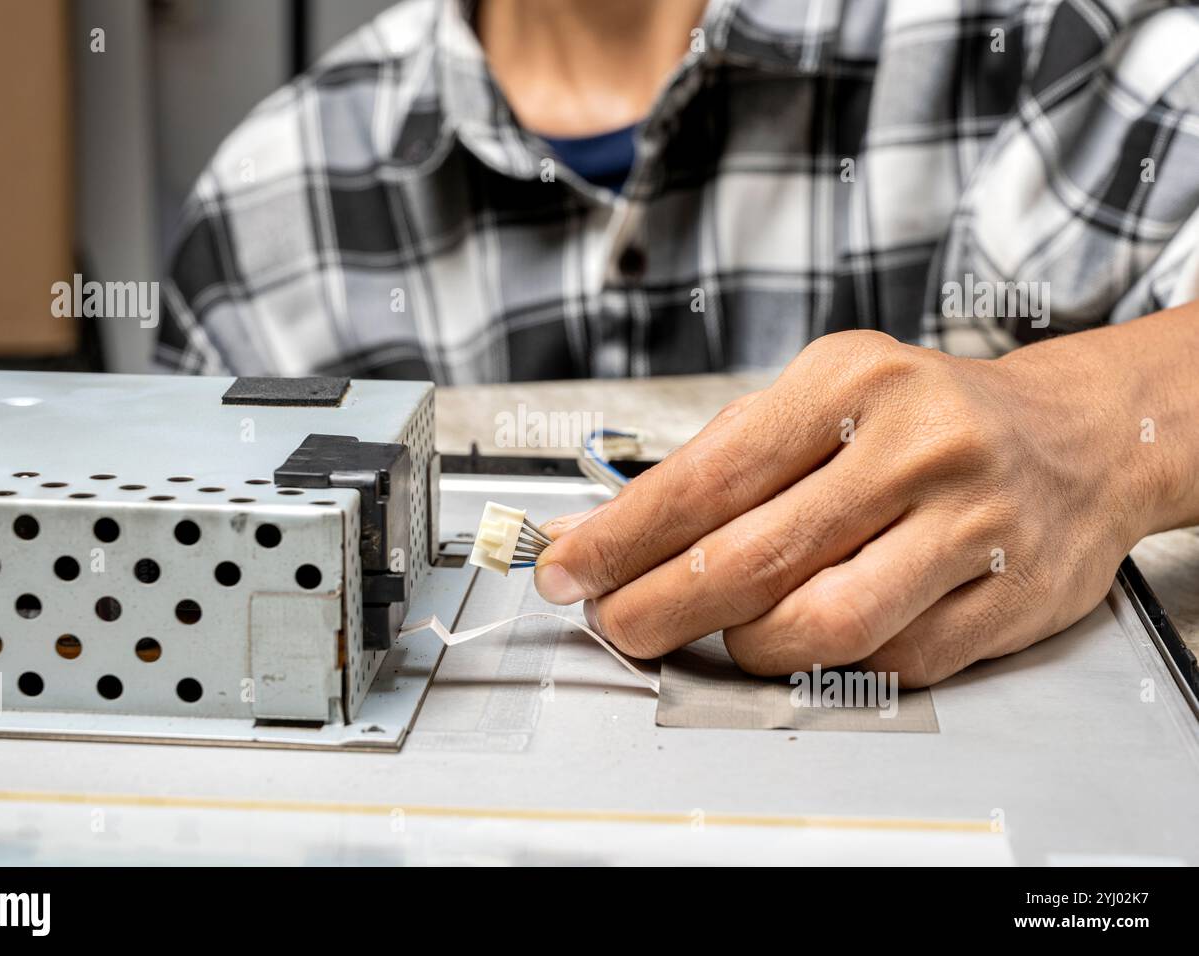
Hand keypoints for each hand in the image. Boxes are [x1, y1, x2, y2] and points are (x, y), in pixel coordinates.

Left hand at [534, 328, 1186, 685]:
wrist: (1074, 436)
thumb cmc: (924, 416)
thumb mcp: (824, 396)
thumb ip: (723, 462)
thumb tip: (608, 532)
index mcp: (850, 383)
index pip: (706, 477)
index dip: (621, 538)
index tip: (569, 570)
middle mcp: (914, 448)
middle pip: (749, 560)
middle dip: (656, 607)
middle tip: (618, 623)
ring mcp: (968, 526)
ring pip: (818, 626)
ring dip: (743, 647)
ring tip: (720, 634)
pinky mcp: (1005, 599)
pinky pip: (887, 662)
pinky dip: (827, 663)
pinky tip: (807, 636)